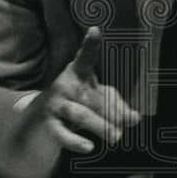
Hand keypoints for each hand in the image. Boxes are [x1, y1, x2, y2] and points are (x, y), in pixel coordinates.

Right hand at [45, 26, 140, 152]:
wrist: (40, 119)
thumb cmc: (79, 102)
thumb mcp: (99, 99)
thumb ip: (118, 107)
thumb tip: (136, 118)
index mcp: (78, 72)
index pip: (85, 56)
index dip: (90, 43)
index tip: (95, 30)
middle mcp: (65, 85)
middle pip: (91, 96)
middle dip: (110, 111)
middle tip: (124, 123)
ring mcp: (56, 105)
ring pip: (80, 114)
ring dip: (100, 125)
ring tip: (117, 136)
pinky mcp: (50, 125)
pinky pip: (62, 134)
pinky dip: (75, 141)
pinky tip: (88, 147)